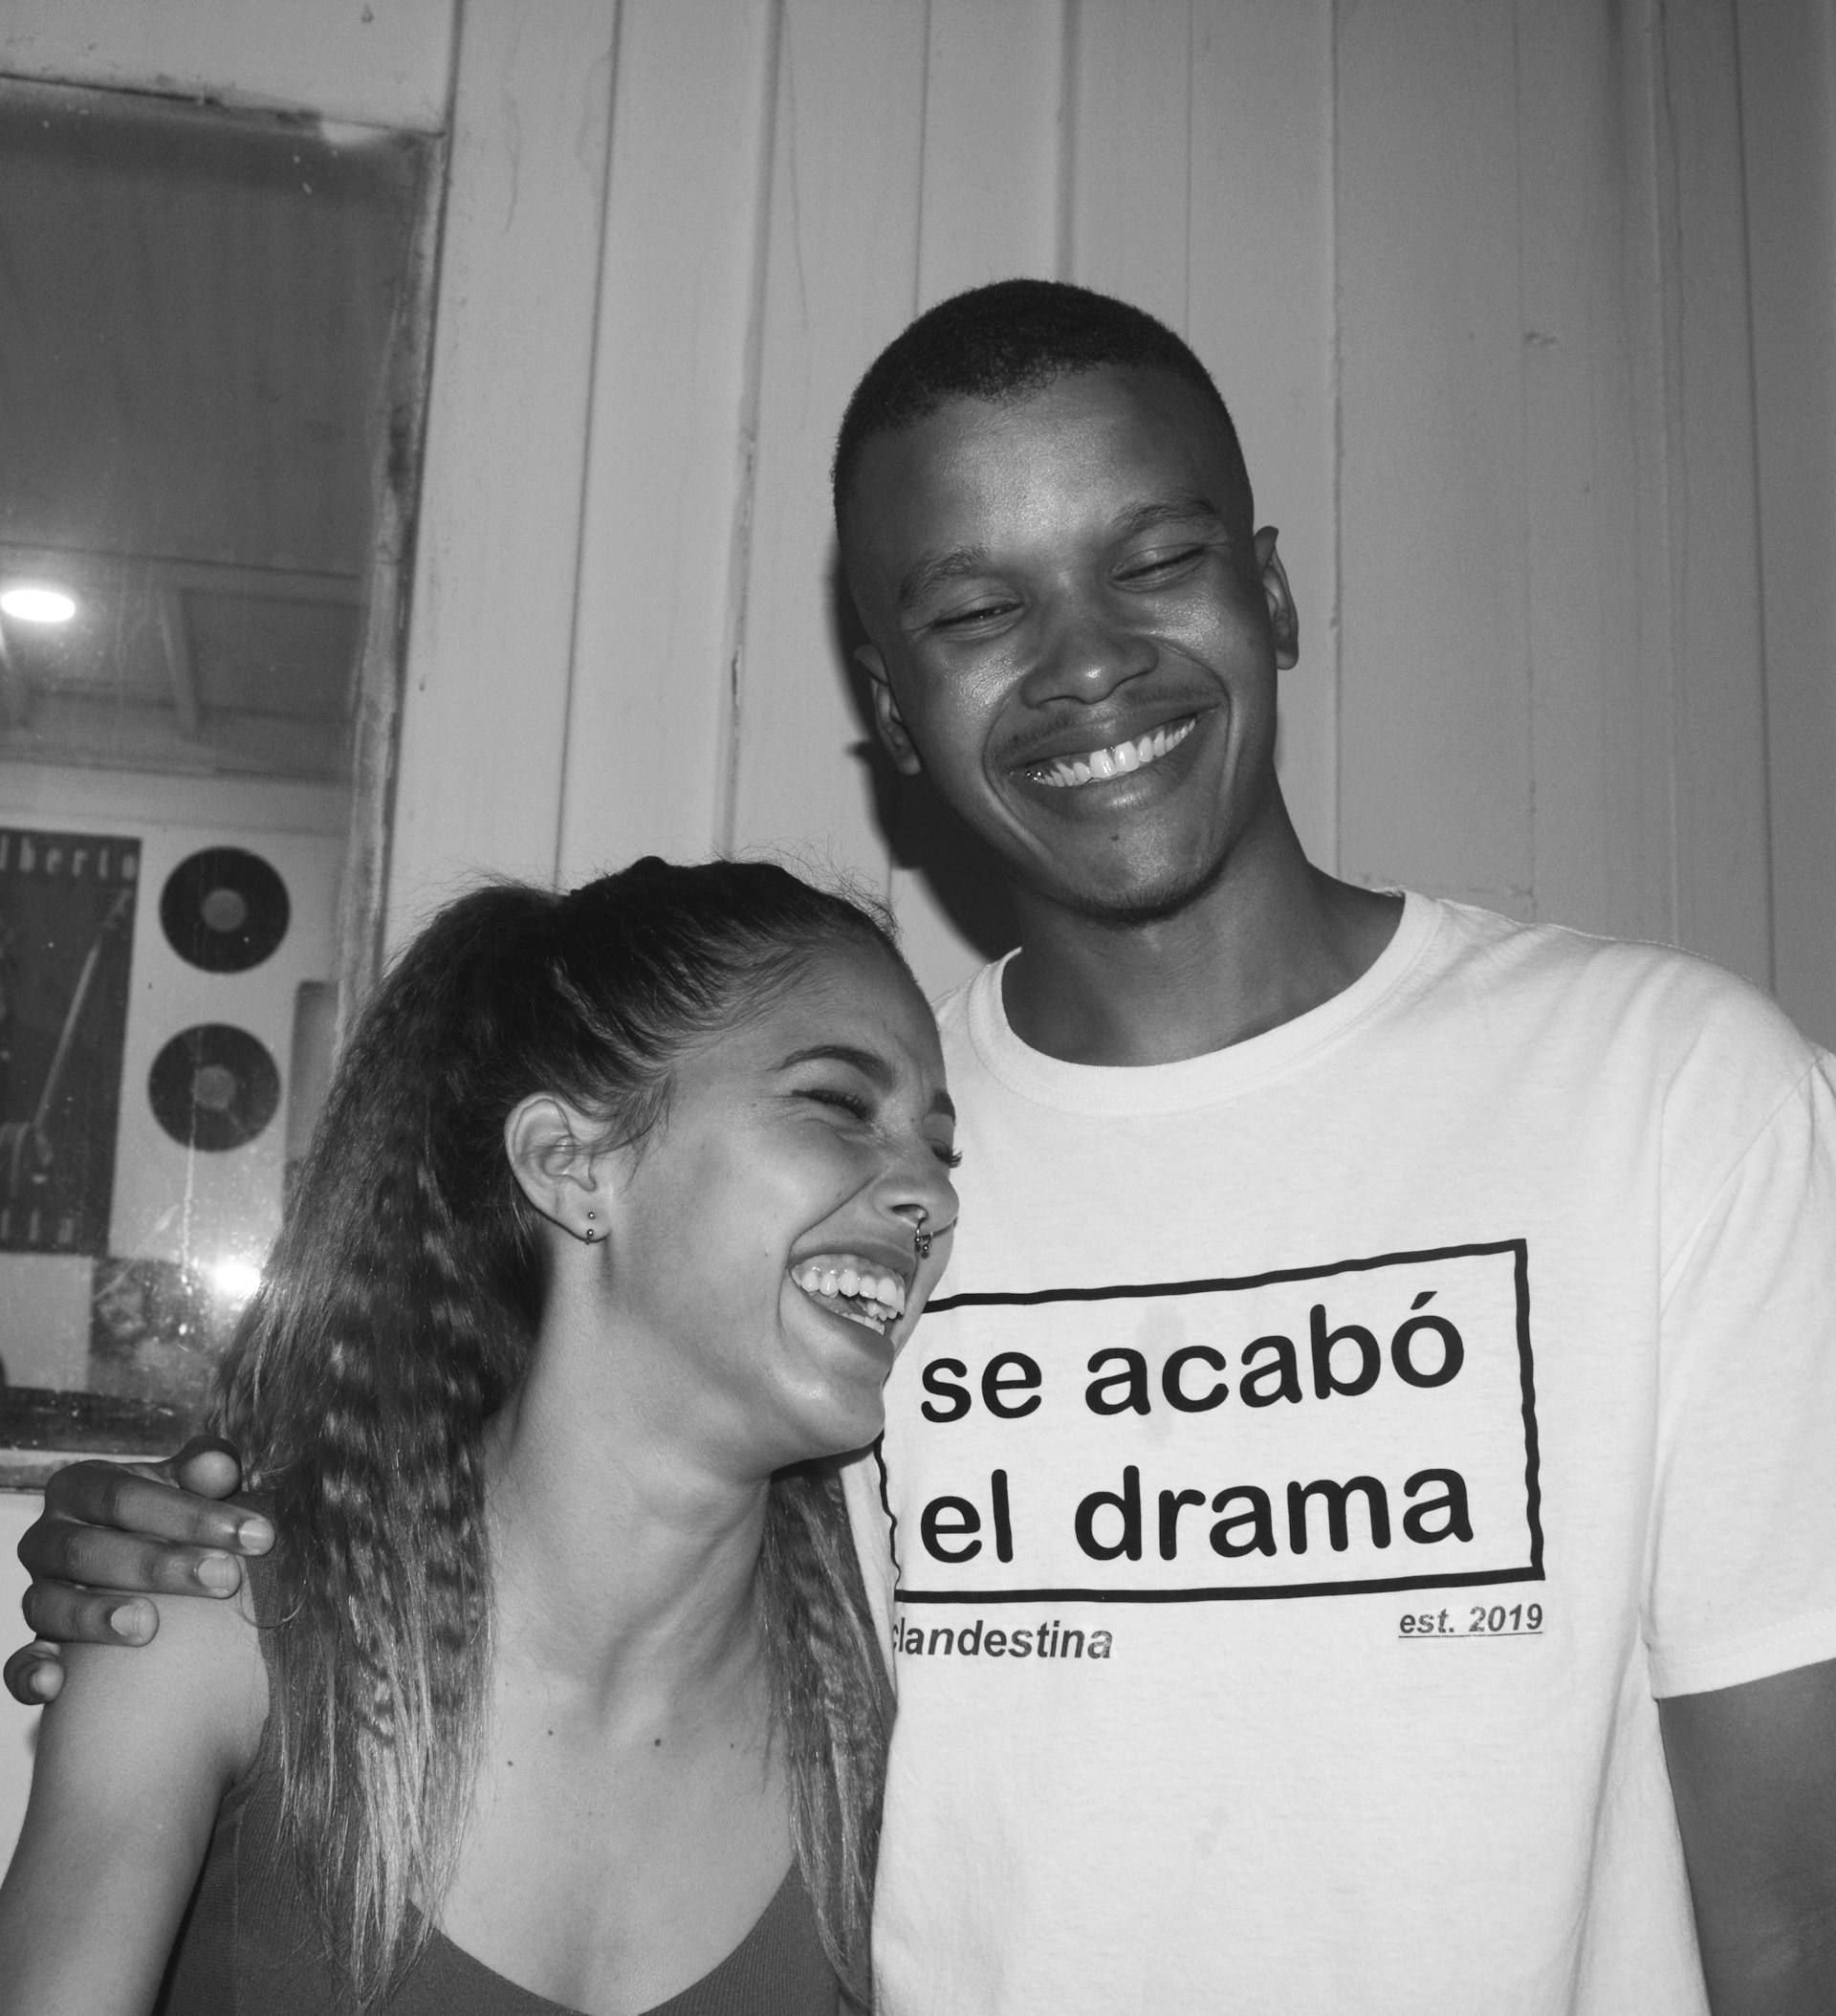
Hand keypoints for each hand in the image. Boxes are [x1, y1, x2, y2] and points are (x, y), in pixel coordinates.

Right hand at [5, 1436, 268, 1705]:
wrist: (147, 1566)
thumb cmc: (171, 1516)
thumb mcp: (187, 1486)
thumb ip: (204, 1470)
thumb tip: (220, 1466)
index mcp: (79, 1487)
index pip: (125, 1495)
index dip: (191, 1513)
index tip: (256, 1535)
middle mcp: (47, 1538)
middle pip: (89, 1550)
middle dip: (161, 1565)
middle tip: (226, 1578)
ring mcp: (36, 1592)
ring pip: (49, 1603)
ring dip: (96, 1616)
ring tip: (148, 1627)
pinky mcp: (32, 1645)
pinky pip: (18, 1663)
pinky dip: (30, 1673)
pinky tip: (56, 1682)